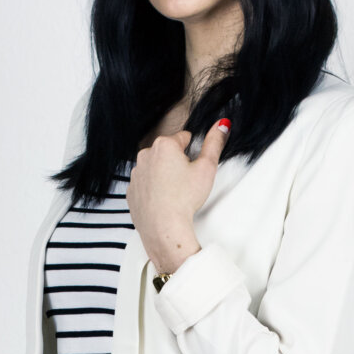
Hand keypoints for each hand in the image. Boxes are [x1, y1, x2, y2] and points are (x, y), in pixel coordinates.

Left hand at [127, 118, 231, 275]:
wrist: (163, 227)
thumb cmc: (184, 199)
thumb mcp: (207, 168)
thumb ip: (215, 143)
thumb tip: (222, 125)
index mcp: (164, 145)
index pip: (183, 138)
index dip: (193, 152)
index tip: (194, 166)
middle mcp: (145, 155)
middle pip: (167, 153)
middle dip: (177, 163)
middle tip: (186, 182)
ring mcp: (136, 174)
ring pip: (155, 169)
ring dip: (164, 176)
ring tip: (175, 193)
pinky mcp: (131, 191)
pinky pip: (145, 185)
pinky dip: (153, 190)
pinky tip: (163, 201)